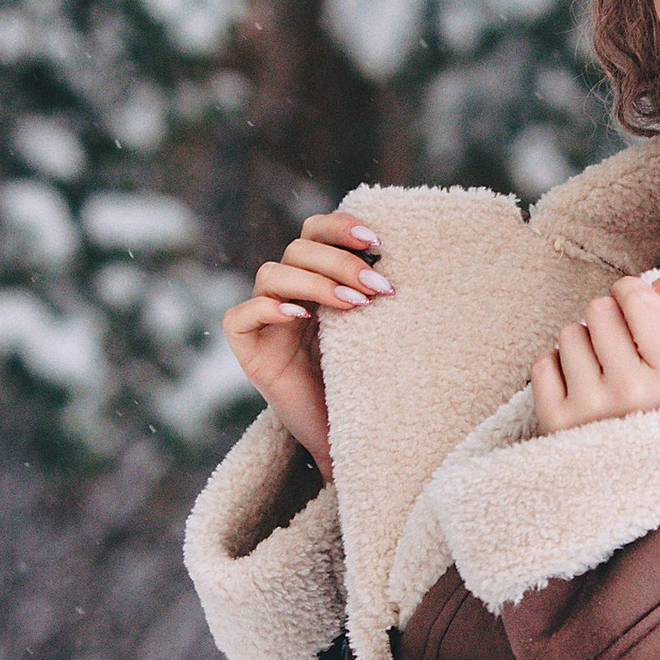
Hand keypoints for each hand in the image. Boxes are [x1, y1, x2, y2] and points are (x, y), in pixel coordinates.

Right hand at [220, 210, 391, 477]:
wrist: (345, 432)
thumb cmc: (367, 378)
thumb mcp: (377, 330)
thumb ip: (380, 295)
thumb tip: (420, 258)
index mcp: (316, 278)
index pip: (315, 232)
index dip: (340, 226)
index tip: (377, 240)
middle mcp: (288, 292)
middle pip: (298, 249)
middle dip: (340, 261)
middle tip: (377, 285)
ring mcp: (264, 320)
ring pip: (271, 274)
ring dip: (314, 282)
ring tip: (354, 304)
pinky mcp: (247, 350)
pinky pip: (239, 317)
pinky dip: (267, 309)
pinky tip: (301, 317)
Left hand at [531, 269, 659, 436]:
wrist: (638, 502)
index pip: (637, 299)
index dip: (630, 294)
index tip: (630, 306)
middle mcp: (631, 390)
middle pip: (598, 310)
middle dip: (605, 323)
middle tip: (615, 351)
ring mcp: (589, 407)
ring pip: (568, 334)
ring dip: (580, 348)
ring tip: (597, 378)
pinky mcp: (554, 422)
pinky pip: (543, 363)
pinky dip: (556, 372)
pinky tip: (576, 392)